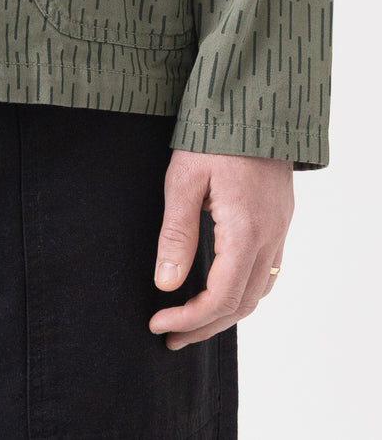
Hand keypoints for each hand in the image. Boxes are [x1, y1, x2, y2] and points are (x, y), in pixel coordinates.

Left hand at [149, 149, 293, 348]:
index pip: (221, 297)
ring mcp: (279, 229)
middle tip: (170, 337)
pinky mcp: (280, 218)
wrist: (255, 102)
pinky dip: (243, 291)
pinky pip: (267, 271)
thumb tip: (166, 284)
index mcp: (245, 231)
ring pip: (258, 291)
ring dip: (225, 314)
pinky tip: (221, 290)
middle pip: (242, 304)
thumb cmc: (214, 134)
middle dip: (205, 326)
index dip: (190, 318)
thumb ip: (176, 234)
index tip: (158, 323)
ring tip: (191, 322)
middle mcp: (269, 237)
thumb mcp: (184, 180)